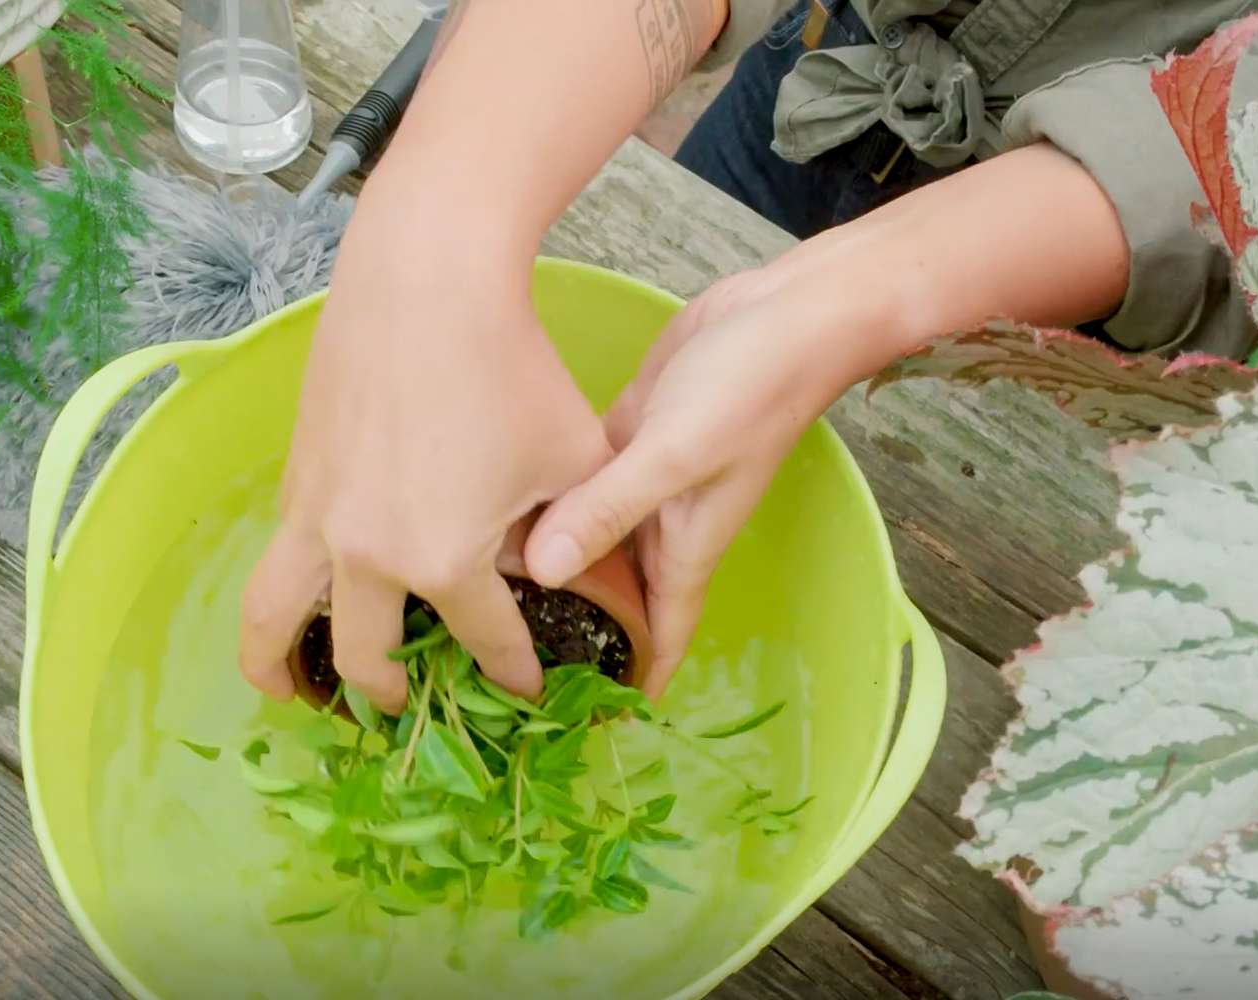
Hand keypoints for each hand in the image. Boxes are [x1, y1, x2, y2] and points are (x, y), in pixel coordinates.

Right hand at [237, 234, 609, 713]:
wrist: (427, 283)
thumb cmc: (514, 368)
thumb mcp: (573, 458)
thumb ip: (582, 532)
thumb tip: (588, 581)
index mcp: (444, 560)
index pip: (486, 642)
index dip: (513, 672)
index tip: (527, 688)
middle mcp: (368, 555)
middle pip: (367, 660)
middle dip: (393, 695)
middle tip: (408, 705)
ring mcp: (318, 517)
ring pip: (274, 621)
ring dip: (281, 670)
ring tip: (289, 695)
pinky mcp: (295, 478)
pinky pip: (278, 558)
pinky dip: (280, 597)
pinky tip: (307, 590)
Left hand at [524, 268, 859, 698]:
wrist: (784, 313)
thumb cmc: (749, 390)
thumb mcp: (675, 454)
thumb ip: (608, 510)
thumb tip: (536, 573)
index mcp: (683, 548)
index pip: (659, 638)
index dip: (628, 686)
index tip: (578, 728)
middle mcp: (659, 526)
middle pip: (610, 599)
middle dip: (568, 631)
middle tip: (492, 661)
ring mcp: (638, 482)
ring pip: (585, 542)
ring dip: (545, 566)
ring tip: (473, 595)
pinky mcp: (620, 438)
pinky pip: (576, 488)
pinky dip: (542, 503)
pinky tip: (489, 509)